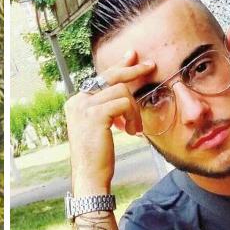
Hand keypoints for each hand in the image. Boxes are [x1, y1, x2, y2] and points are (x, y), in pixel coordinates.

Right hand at [65, 51, 153, 196]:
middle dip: (132, 69)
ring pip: (122, 92)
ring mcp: (85, 106)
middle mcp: (78, 100)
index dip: (120, 66)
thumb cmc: (98, 154)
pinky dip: (133, 116)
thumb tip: (124, 94)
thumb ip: (108, 109)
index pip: (101, 78)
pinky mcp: (96, 115)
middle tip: (151, 65)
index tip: (133, 56)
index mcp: (78, 101)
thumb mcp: (102, 127)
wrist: (90, 173)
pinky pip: (124, 104)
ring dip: (135, 110)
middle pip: (110, 76)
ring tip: (135, 128)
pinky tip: (132, 131)